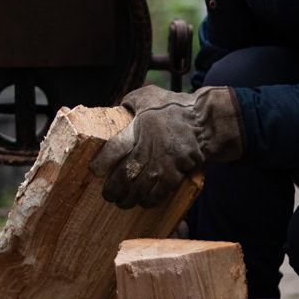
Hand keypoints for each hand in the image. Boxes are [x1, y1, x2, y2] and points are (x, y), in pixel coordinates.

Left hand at [89, 85, 245, 209]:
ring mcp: (163, 163)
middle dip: (114, 188)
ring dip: (129, 199)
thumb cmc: (172, 107)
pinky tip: (143, 202)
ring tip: (122, 202)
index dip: (102, 162)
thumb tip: (114, 111)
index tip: (95, 170)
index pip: (114, 148)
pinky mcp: (176, 173)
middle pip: (125, 175)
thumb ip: (128, 103)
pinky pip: (159, 193)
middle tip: (108, 195)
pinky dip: (149, 200)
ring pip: (140, 188)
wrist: (203, 120)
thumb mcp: (147, 96)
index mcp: (138, 127)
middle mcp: (149, 148)